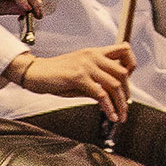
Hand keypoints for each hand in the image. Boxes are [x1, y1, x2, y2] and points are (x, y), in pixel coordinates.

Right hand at [17, 44, 134, 123]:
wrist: (34, 72)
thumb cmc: (55, 74)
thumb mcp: (80, 73)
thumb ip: (96, 80)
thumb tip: (111, 94)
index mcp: (95, 52)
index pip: (124, 50)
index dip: (131, 64)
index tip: (129, 80)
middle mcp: (94, 57)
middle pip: (122, 72)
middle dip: (127, 92)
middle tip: (126, 106)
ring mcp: (87, 66)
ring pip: (114, 85)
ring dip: (121, 103)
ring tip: (122, 115)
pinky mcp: (78, 78)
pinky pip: (100, 94)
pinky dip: (109, 107)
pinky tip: (110, 115)